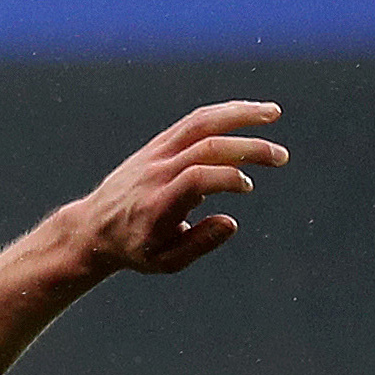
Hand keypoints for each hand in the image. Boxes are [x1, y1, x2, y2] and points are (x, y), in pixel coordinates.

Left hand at [60, 101, 286, 277]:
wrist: (93, 228)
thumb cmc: (134, 248)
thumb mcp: (164, 262)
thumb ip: (199, 244)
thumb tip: (231, 222)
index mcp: (158, 203)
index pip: (196, 178)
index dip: (227, 178)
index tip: (248, 187)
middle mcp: (157, 173)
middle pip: (206, 147)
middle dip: (248, 147)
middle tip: (281, 157)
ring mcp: (156, 154)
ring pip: (199, 124)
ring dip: (239, 114)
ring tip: (273, 113)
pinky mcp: (157, 144)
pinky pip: (192, 122)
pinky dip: (222, 113)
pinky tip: (249, 112)